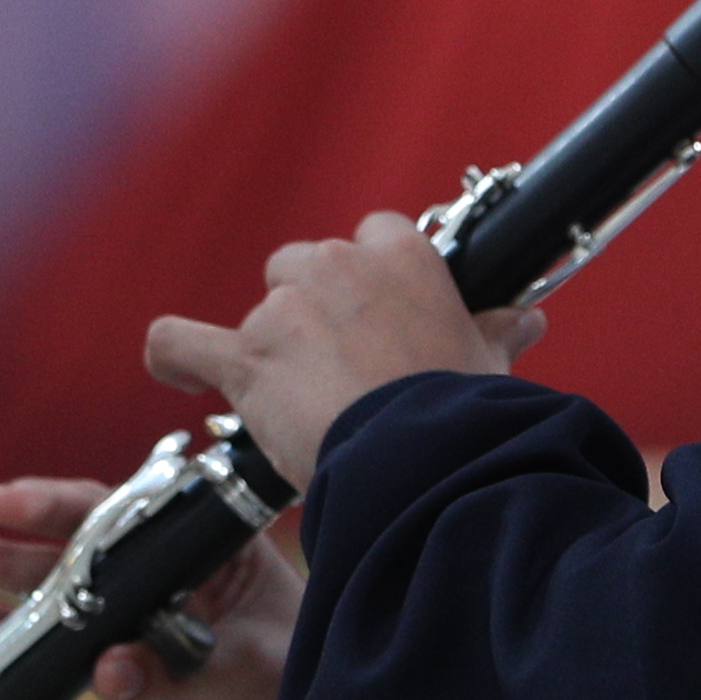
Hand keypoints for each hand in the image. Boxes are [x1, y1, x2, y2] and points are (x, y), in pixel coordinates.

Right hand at [0, 478, 342, 699]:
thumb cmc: (306, 693)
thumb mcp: (254, 670)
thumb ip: (182, 667)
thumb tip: (109, 670)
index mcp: (210, 549)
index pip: (131, 514)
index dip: (68, 507)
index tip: (12, 502)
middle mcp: (169, 580)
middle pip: (83, 553)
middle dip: (18, 547)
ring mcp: (142, 630)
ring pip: (63, 604)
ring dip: (6, 595)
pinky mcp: (126, 683)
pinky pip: (62, 662)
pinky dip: (19, 652)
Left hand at [140, 214, 543, 492]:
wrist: (426, 460)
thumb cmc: (465, 413)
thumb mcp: (487, 362)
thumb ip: (497, 332)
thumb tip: (527, 321)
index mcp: (399, 255)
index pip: (370, 238)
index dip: (366, 283)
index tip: (375, 319)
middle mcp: (336, 266)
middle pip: (302, 267)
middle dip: (312, 312)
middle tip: (339, 369)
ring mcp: (284, 310)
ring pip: (260, 313)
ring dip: (272, 350)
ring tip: (298, 404)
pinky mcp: (246, 358)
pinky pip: (182, 342)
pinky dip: (173, 357)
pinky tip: (175, 372)